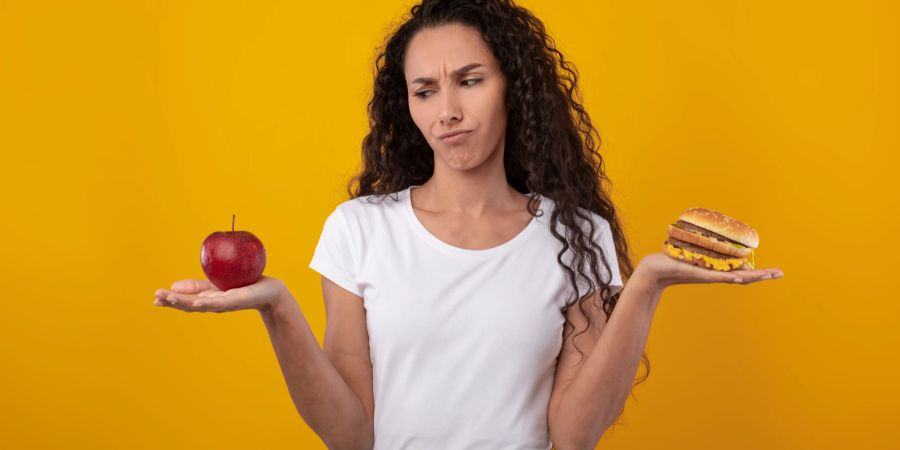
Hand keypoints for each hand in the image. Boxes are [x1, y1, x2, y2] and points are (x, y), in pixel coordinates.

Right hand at [153, 275, 285, 312]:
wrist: (269, 292)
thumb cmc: (243, 286)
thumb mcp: (216, 284)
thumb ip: (197, 285)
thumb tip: (174, 285)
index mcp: (208, 300)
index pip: (185, 301)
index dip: (170, 300)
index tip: (154, 298)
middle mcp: (214, 305)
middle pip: (189, 305)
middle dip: (172, 302)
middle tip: (156, 297)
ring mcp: (224, 304)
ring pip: (201, 304)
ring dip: (184, 302)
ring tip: (169, 298)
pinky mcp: (236, 301)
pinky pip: (220, 302)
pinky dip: (206, 303)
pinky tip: (196, 302)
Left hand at [636, 250, 783, 290]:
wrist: (655, 271)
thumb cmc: (673, 261)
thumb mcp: (692, 253)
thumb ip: (702, 249)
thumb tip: (711, 239)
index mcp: (716, 270)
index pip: (742, 272)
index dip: (759, 272)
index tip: (776, 271)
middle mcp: (715, 275)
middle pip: (744, 276)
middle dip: (763, 275)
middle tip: (780, 273)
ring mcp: (708, 276)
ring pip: (734, 277)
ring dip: (752, 276)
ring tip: (769, 275)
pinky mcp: (697, 274)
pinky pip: (715, 276)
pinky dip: (728, 277)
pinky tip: (740, 277)